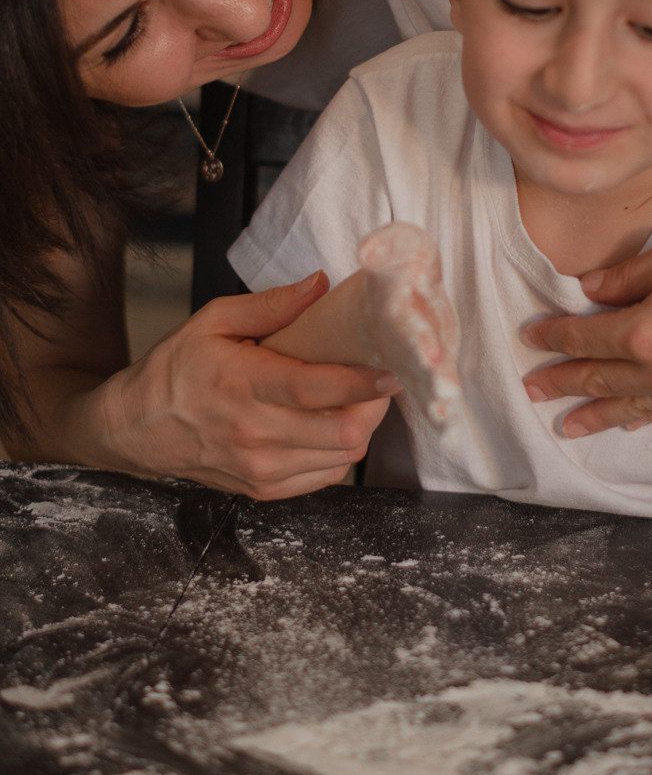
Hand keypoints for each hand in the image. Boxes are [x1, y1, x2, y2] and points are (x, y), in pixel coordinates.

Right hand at [77, 272, 399, 499]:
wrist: (135, 429)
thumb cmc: (175, 370)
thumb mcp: (213, 320)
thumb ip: (270, 305)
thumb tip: (319, 285)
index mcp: (241, 385)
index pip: (316, 389)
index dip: (362, 382)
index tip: (392, 369)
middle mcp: (253, 433)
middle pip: (341, 432)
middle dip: (374, 406)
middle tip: (380, 380)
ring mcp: (259, 468)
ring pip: (341, 458)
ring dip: (361, 428)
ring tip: (360, 400)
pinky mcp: (262, 489)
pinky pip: (324, 477)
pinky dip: (340, 453)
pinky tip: (333, 425)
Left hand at [523, 220, 651, 436]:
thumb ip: (625, 277)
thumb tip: (589, 288)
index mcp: (645, 332)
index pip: (585, 338)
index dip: (554, 336)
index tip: (531, 336)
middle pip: (599, 378)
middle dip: (561, 382)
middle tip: (531, 389)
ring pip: (631, 405)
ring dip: (594, 414)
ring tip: (565, 426)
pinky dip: (642, 417)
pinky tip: (627, 422)